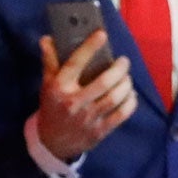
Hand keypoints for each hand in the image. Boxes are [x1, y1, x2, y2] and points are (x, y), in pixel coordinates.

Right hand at [33, 30, 136, 160]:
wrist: (53, 142)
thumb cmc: (52, 107)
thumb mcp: (47, 84)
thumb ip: (50, 61)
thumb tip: (48, 38)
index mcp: (59, 87)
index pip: (75, 63)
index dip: (90, 47)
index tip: (102, 35)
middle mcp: (74, 102)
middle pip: (103, 82)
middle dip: (118, 69)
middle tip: (124, 61)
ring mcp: (88, 118)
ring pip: (114, 98)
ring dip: (126, 85)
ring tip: (128, 77)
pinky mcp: (100, 131)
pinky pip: (121, 115)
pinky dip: (130, 103)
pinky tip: (131, 95)